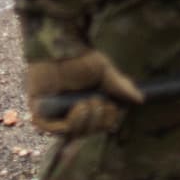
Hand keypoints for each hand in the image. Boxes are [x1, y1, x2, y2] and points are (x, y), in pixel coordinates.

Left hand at [26, 52, 145, 136]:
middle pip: (87, 133)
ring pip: (72, 133)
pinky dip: (67, 124)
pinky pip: (52, 130)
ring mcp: (53, 113)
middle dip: (96, 121)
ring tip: (85, 103)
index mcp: (87, 105)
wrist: (59, 45)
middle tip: (95, 102)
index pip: (99, 126)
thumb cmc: (80, 55)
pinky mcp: (39, 112)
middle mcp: (70, 112)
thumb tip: (140, 99)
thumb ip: (120, 86)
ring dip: (84, 121)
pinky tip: (76, 109)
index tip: (110, 106)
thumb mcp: (104, 72)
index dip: (106, 121)